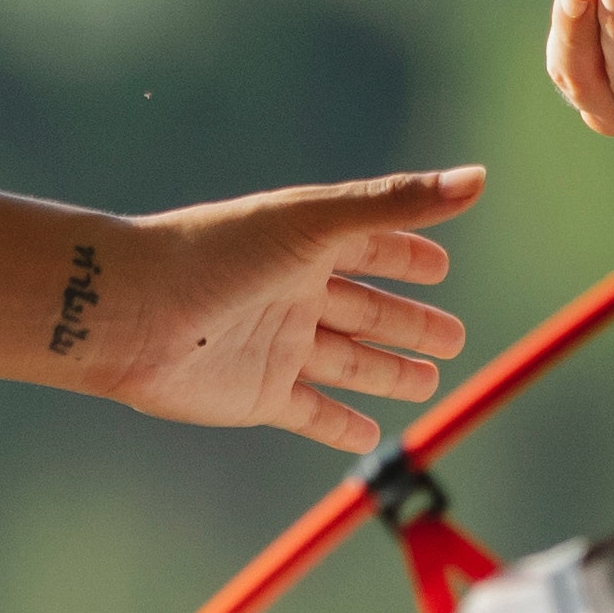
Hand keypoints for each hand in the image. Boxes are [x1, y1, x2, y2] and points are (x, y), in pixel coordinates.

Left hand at [83, 165, 480, 449]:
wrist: (133, 312)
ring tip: (430, 383)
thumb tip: (479, 179)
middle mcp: (294, 293)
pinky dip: (341, 422)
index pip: (370, 247)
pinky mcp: (258, 394)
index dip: (408, 257)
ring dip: (388, 372)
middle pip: (367, 310)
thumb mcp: (315, 222)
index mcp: (305, 243)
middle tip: (455, 338)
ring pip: (348, 362)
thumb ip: (396, 204)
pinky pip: (311, 412)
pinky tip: (368, 433)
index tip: (441, 267)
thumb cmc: (218, 252)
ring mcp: (278, 346)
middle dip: (409, 324)